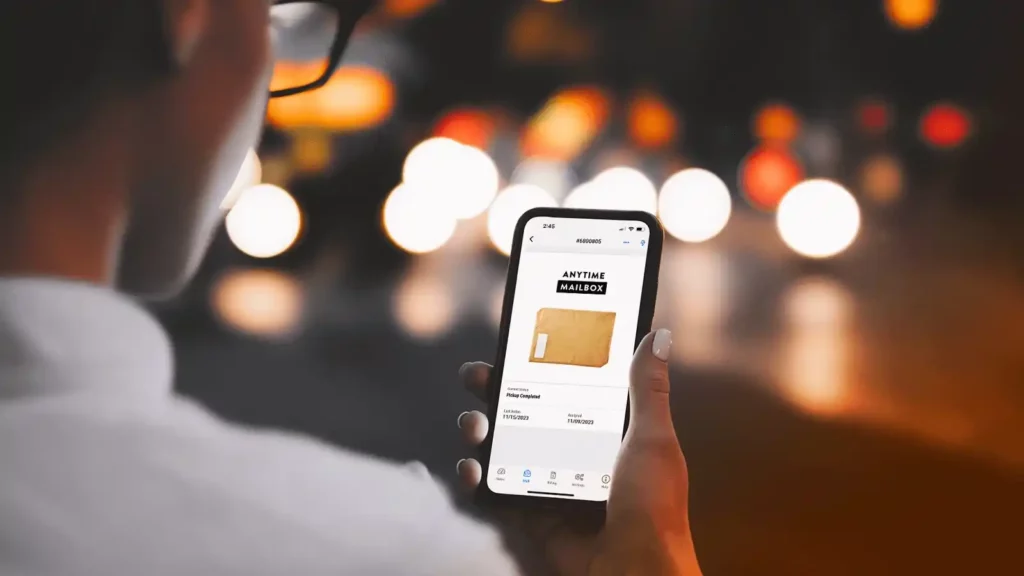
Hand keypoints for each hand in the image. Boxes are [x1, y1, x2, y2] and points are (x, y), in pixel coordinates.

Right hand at [456, 330, 701, 574]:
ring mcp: (551, 482)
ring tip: (474, 424)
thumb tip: (657, 337)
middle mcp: (575, 452)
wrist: (635, 569)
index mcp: (606, 431)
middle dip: (495, 391)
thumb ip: (648, 389)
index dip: (538, 366)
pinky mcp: (533, 513)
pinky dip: (476, 479)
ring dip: (480, 430)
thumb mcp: (653, 438)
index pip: (565, 388)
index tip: (515, 345)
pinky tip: (471, 467)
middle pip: (526, 412)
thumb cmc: (654, 507)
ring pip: (505, 447)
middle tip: (478, 377)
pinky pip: (496, 490)